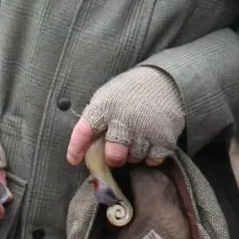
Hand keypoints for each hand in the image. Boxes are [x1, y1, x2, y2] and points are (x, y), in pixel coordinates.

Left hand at [66, 67, 184, 168]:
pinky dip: (151, 155)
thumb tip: (84, 146)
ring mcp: (145, 129)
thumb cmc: (130, 91)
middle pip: (114, 156)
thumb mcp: (108, 96)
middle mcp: (124, 119)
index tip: (74, 160)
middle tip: (119, 151)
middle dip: (114, 157)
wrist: (165, 78)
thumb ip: (97, 118)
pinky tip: (151, 141)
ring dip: (134, 153)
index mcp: (105, 107)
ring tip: (138, 137)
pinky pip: (153, 159)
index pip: (84, 131)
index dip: (76, 148)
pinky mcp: (164, 136)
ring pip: (135, 158)